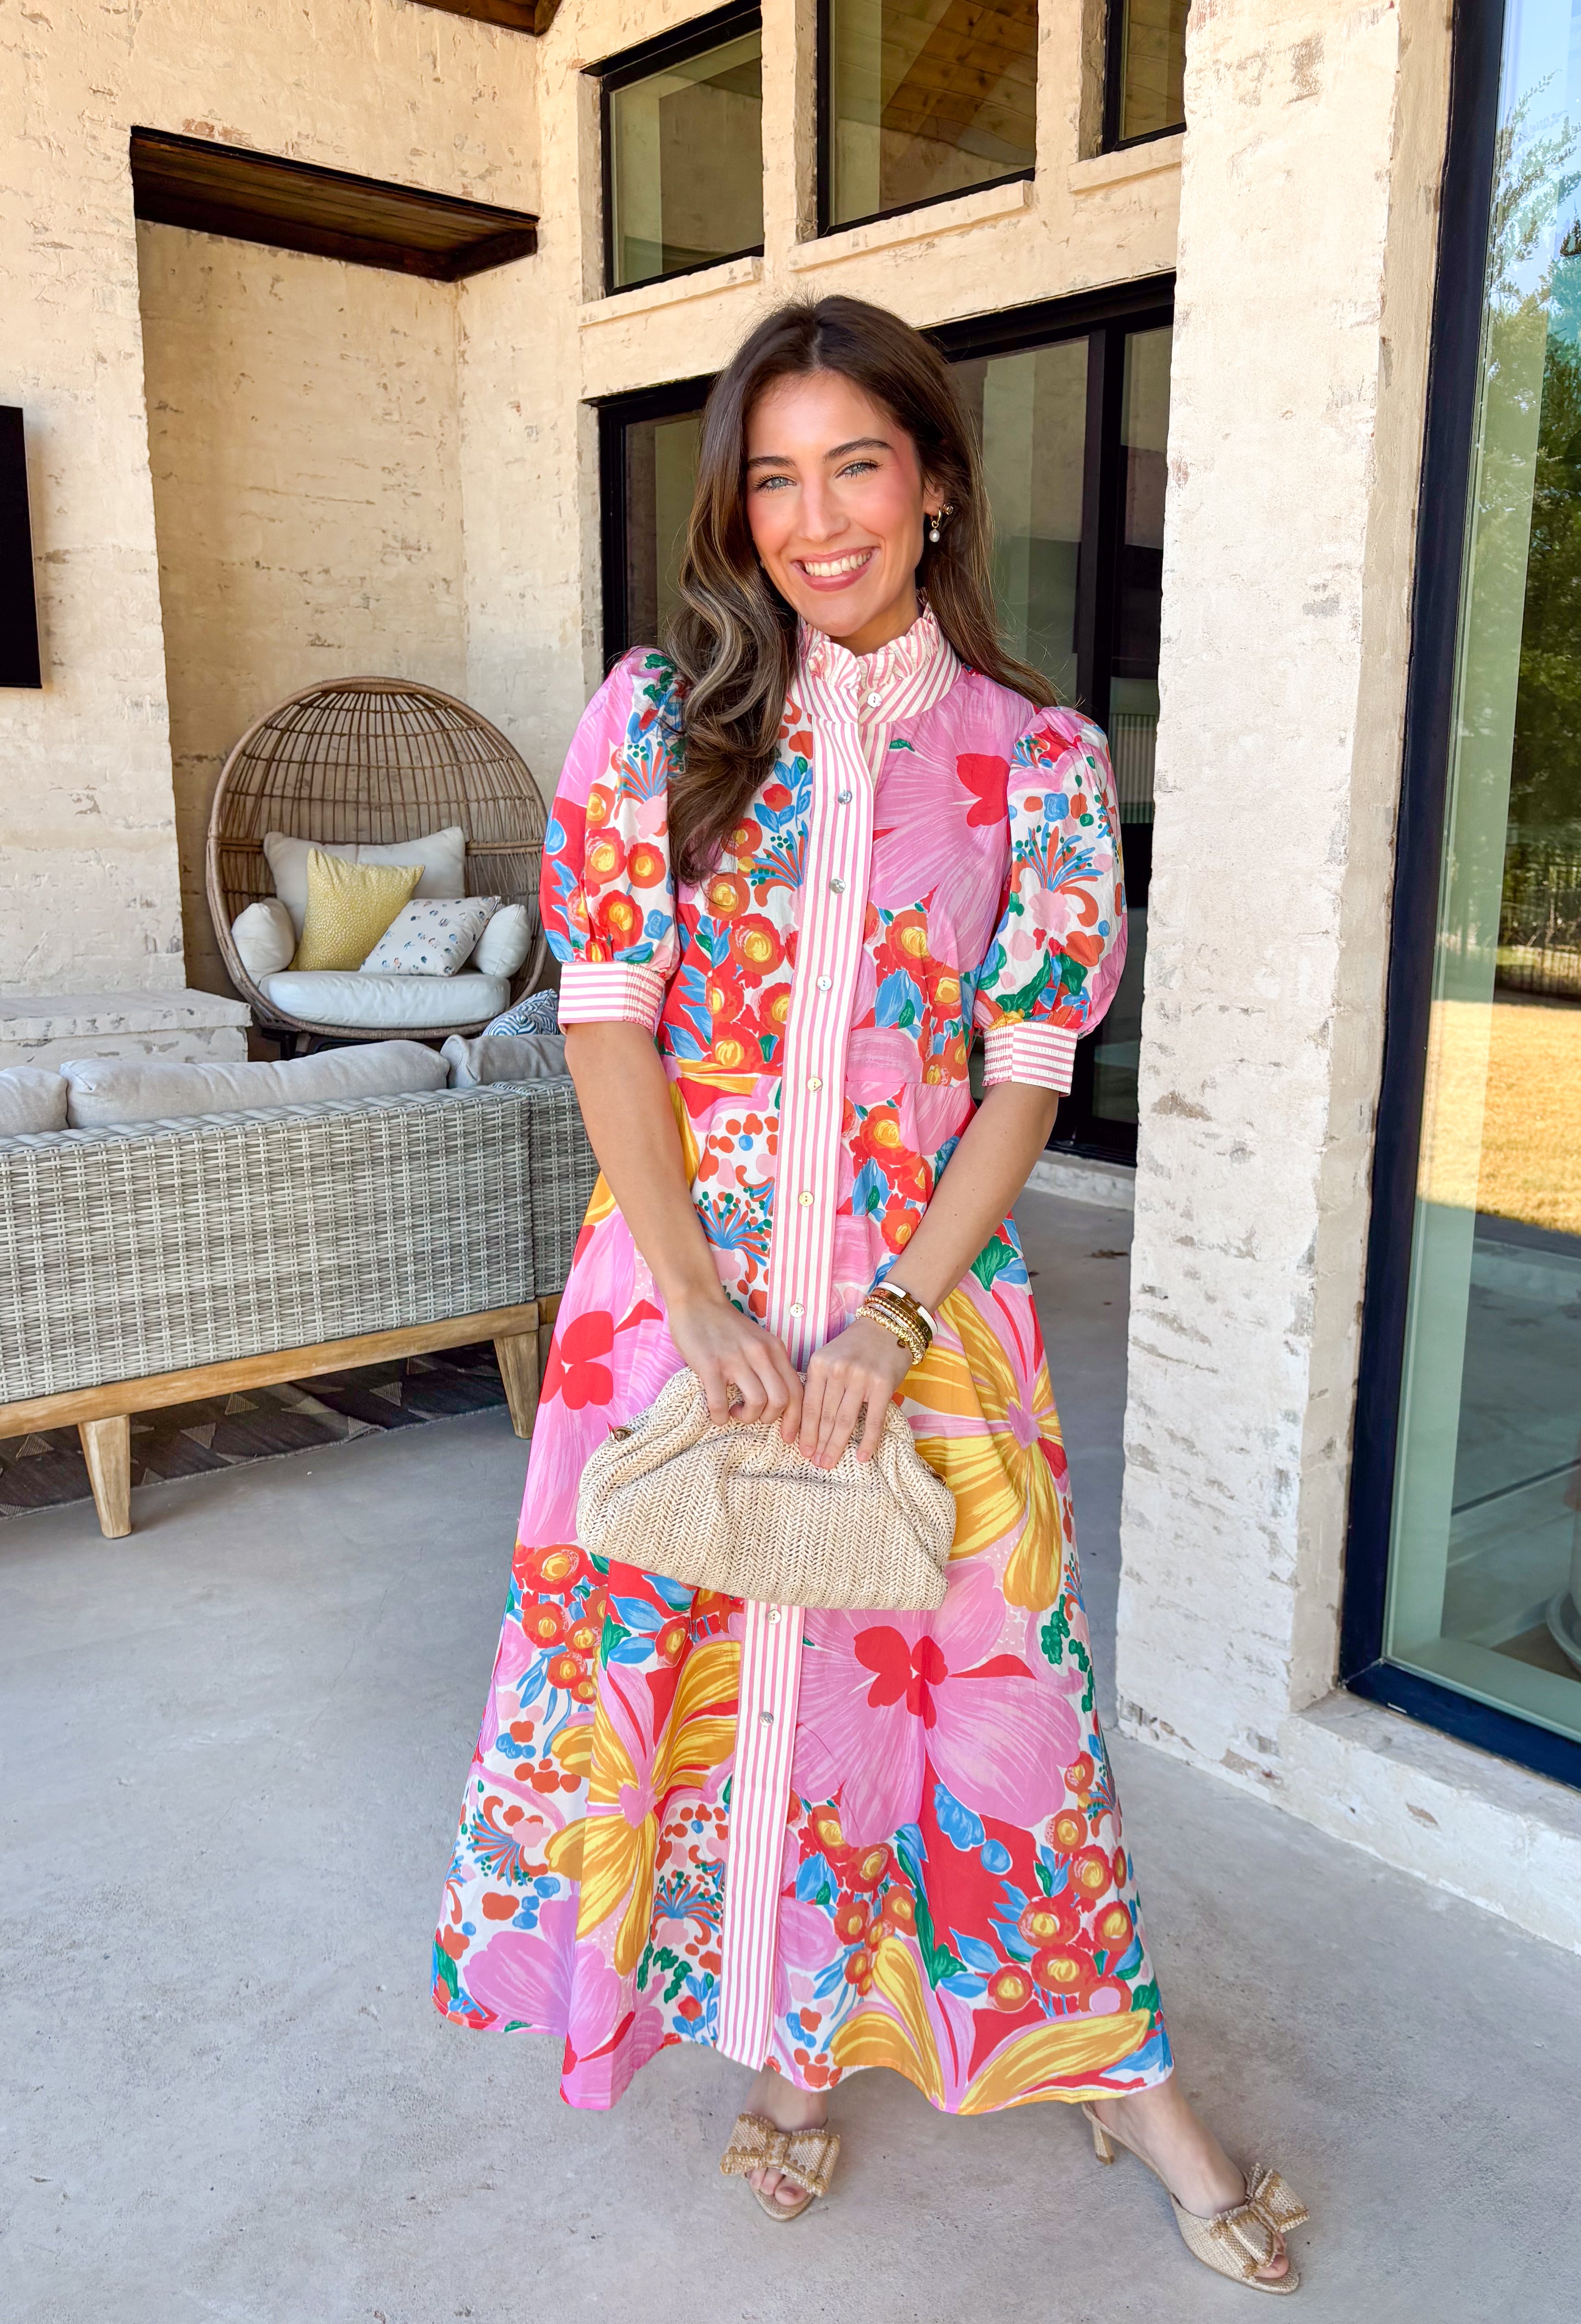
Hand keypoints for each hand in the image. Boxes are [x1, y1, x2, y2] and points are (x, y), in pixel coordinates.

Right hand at [665, 1290, 802, 1434]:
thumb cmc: (727, 1326)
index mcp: (775, 1349)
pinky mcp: (710, 1365)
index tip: (789, 1436)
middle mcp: (760, 1354)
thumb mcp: (759, 1341)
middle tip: (754, 1417)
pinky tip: (717, 1414)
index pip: (797, 1390)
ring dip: (747, 1417)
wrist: (697, 1301)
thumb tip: (779, 1401)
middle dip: (769, 1419)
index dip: (797, 1419)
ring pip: (757, 1403)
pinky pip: (720, 1403)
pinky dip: (720, 1416)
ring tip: (735, 1412)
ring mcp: (735, 1359)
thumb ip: (771, 1365)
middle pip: (781, 1400)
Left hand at [794, 1316, 913, 1468]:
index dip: (806, 1431)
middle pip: (826, 1416)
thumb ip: (818, 1383)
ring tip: (830, 1463)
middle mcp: (838, 1370)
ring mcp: (861, 1378)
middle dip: (819, 1443)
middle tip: (816, 1464)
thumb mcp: (829, 1357)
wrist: (888, 1326)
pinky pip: (873, 1420)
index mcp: (820, 1364)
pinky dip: (868, 1441)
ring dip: (836, 1446)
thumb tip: (808, 1421)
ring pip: (845, 1421)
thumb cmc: (856, 1345)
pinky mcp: (883, 1385)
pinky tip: (862, 1457)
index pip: (810, 1405)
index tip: (803, 1451)